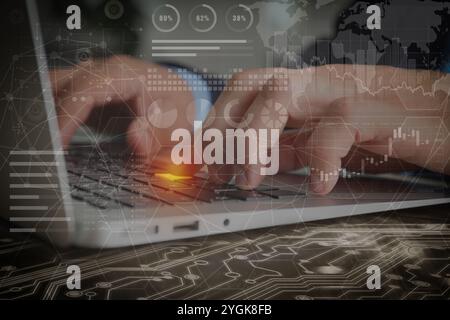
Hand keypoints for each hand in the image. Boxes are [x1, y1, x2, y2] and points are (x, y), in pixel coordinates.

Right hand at [50, 55, 193, 161]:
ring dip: (47, 115)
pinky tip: (51, 140)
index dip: (67, 116)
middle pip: (58, 84)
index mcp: (124, 73)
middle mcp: (102, 71)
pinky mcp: (84, 93)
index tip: (57, 142)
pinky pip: (58, 100)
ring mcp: (91, 80)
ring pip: (52, 89)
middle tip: (43, 146)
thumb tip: (137, 140)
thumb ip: (158, 132)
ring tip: (44, 145)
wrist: (176, 96)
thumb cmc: (175, 105)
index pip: (84, 90)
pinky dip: (52, 119)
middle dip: (46, 114)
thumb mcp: (176, 120)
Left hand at [206, 65, 449, 193]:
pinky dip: (320, 159)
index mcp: (304, 91)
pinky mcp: (372, 110)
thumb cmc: (389, 128)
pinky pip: (335, 129)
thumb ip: (294, 147)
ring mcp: (342, 92)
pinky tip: (319, 184)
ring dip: (254, 139)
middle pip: (251, 84)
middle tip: (217, 164)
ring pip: (280, 95)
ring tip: (250, 178)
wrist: (444, 120)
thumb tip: (256, 160)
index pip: (246, 93)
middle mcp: (316, 85)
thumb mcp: (328, 141)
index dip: (219, 122)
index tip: (204, 156)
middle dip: (225, 124)